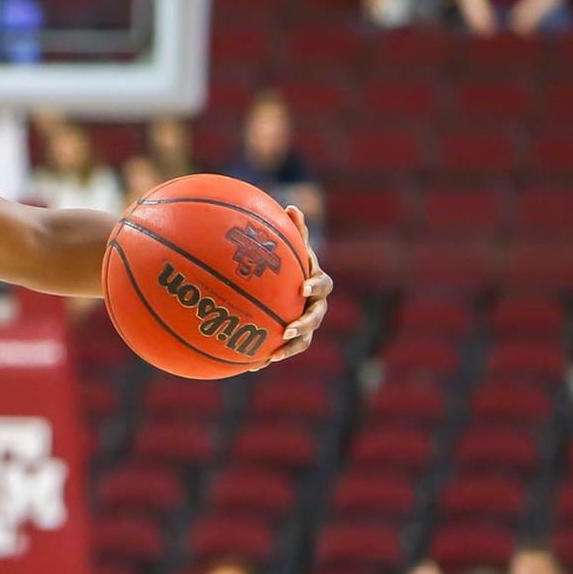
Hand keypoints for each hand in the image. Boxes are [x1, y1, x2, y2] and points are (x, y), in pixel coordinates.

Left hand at [253, 206, 330, 369]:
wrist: (287, 288)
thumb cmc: (288, 264)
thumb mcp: (289, 248)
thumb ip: (292, 231)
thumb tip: (291, 206)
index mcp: (316, 284)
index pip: (323, 285)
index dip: (315, 286)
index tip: (302, 288)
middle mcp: (315, 307)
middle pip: (316, 318)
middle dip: (304, 324)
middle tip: (289, 328)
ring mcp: (305, 326)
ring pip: (303, 341)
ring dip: (289, 349)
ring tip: (272, 355)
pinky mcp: (289, 340)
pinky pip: (281, 351)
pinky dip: (267, 358)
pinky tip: (250, 367)